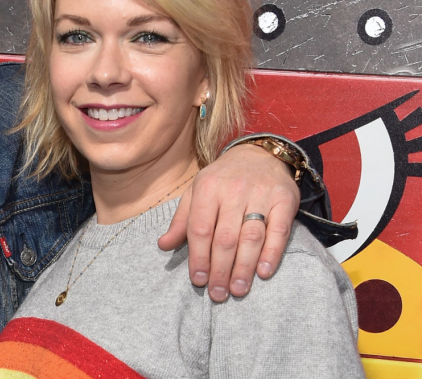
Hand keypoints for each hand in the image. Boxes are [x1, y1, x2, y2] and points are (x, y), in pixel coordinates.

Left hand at [158, 144, 299, 301]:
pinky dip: (271, 253)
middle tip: (217, 293)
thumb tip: (162, 246)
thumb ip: (181, 220)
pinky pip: (278, 230)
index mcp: (207, 188)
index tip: (197, 280)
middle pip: (225, 237)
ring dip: (243, 267)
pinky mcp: (284, 200)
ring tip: (238, 289)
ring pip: (250, 236)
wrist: (259, 154)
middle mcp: (233, 190)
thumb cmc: (222, 180)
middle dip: (220, 269)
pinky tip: (263, 272)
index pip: (200, 228)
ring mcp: (260, 194)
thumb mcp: (196, 192)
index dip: (198, 257)